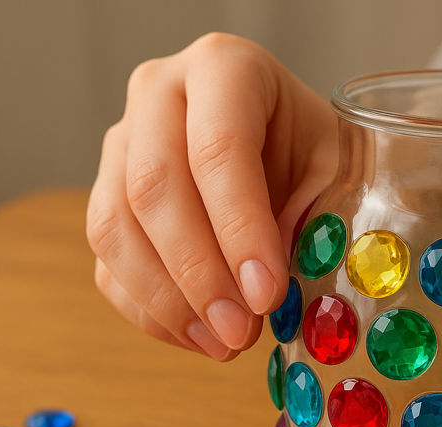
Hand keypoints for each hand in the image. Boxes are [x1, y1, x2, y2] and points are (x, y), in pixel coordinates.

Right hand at [86, 33, 337, 359]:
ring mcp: (121, 145)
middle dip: (199, 273)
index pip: (217, 149)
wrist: (281, 142)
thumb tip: (267, 290)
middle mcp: (157, 94)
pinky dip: (150, 312)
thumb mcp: (334, 168)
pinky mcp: (106, 198)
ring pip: (114, 228)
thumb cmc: (311, 149)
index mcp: (224, 68)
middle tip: (242, 331)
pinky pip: (107, 264)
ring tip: (225, 343)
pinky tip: (199, 338)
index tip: (267, 292)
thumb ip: (310, 216)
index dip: (239, 228)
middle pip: (154, 188)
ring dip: (168, 301)